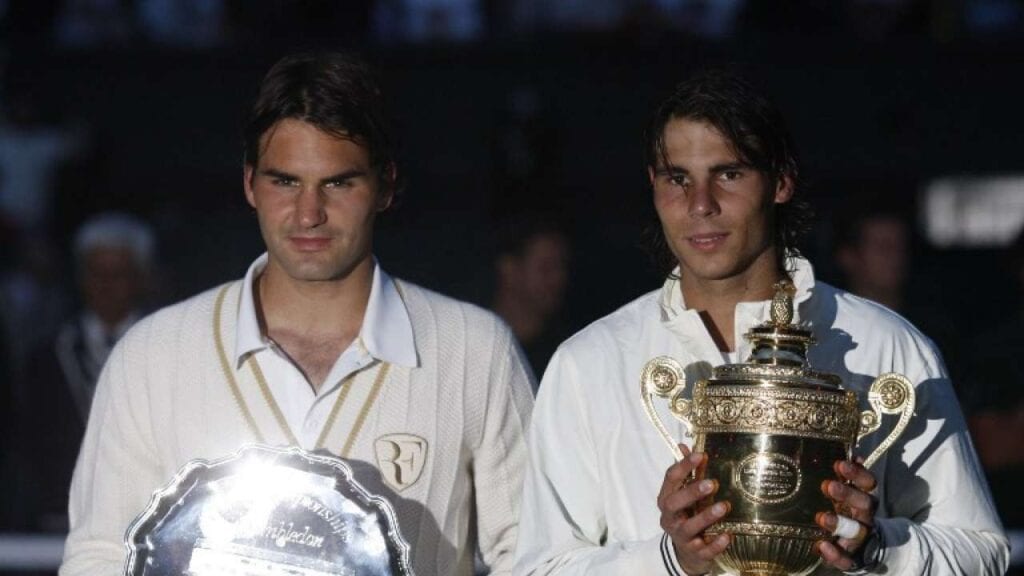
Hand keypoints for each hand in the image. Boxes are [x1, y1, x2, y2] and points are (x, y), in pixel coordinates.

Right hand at [657, 444, 730, 574]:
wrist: (686, 553)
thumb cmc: (686, 516)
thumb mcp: (683, 495)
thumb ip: (685, 473)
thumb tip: (684, 446)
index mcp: (666, 499)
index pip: (670, 479)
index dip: (684, 466)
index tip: (700, 455)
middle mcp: (670, 517)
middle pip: (675, 503)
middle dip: (691, 493)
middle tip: (711, 484)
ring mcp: (680, 536)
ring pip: (689, 527)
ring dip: (706, 516)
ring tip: (724, 506)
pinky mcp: (694, 552)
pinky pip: (704, 549)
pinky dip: (715, 544)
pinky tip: (727, 535)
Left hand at [815, 459, 878, 570]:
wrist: (866, 545)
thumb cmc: (849, 509)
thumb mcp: (848, 491)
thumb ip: (847, 476)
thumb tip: (850, 452)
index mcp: (866, 497)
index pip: (868, 483)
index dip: (857, 473)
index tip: (840, 464)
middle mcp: (867, 516)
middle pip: (864, 504)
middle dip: (847, 494)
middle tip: (828, 485)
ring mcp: (862, 537)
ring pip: (857, 530)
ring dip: (839, 523)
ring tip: (821, 517)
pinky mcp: (854, 557)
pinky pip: (847, 558)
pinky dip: (835, 554)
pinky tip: (821, 546)